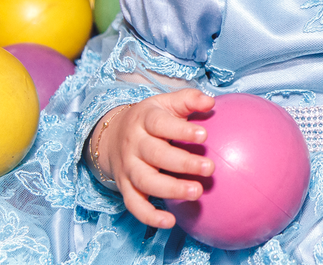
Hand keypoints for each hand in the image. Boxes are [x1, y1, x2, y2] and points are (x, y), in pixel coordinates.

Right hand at [90, 89, 216, 228]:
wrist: (112, 136)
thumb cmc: (151, 119)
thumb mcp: (166, 103)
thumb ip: (188, 100)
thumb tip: (210, 102)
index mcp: (144, 120)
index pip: (160, 124)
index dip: (181, 129)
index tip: (204, 135)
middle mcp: (133, 144)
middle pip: (155, 154)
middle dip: (183, 163)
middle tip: (210, 168)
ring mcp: (128, 168)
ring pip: (145, 181)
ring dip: (171, 189)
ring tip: (197, 193)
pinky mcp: (125, 188)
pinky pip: (134, 205)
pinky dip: (149, 216)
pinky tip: (170, 221)